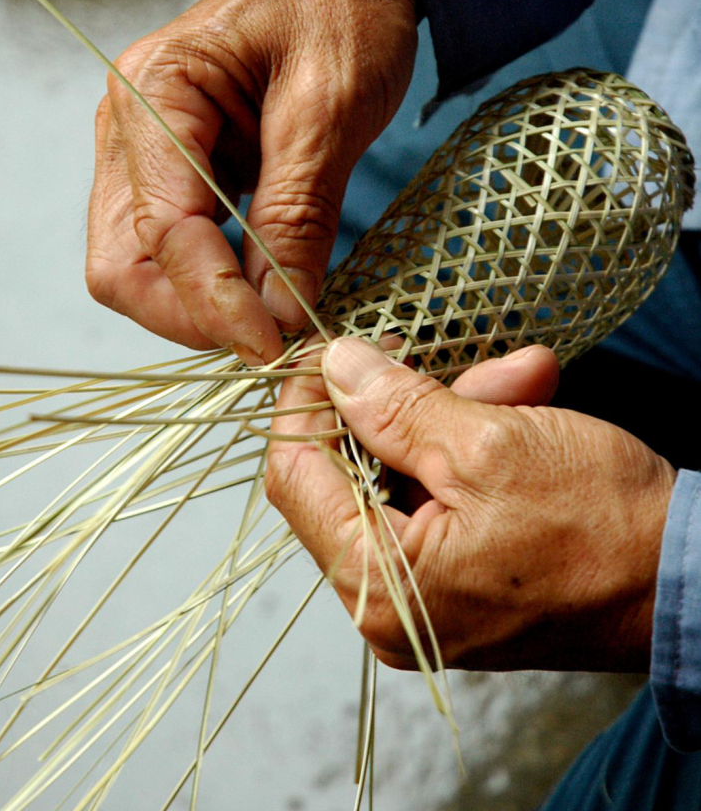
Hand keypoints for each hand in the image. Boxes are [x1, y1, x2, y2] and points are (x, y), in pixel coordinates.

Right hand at [87, 0, 417, 362]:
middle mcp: (131, 123)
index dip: (213, 301)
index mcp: (157, 91)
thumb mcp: (329, 113)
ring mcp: (146, 148)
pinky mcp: (175, 167)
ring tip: (269, 320)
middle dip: (188, 315)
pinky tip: (259, 288)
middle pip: (122, 261)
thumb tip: (279, 313)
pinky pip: (171, 244)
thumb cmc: (344, 16)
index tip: (275, 344)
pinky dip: (208, 280)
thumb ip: (296, 216)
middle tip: (265, 342)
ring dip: (195, 305)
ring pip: (136, 262)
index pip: (161, 230)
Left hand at [266, 339, 676, 671]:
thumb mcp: (491, 447)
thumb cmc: (604, 528)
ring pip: (404, 476)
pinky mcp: (464, 578)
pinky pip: (442, 497)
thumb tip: (336, 368)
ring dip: (454, 415)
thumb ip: (397, 408)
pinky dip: (474, 448)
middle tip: (444, 355)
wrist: (691, 579)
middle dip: (404, 402)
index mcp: (382, 584)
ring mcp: (429, 595)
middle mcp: (392, 604)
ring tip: (523, 380)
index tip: (335, 352)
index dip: (306, 403)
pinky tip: (525, 404)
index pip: (294, 475)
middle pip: (352, 472)